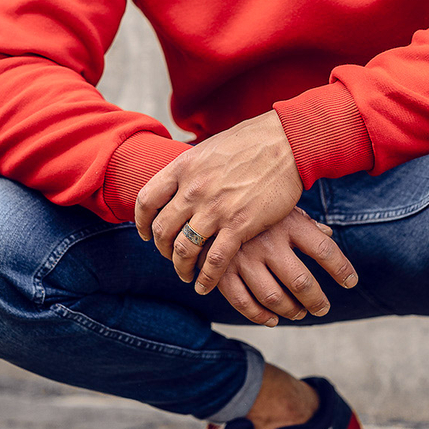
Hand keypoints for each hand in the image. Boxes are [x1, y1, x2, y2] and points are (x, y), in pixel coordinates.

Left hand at [134, 111, 303, 293]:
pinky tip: (204, 286)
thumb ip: (193, 168)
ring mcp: (215, 208)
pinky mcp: (239, 225)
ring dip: (181, 267)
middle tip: (170, 256)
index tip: (146, 233)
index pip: (146, 200)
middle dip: (162, 249)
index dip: (141, 221)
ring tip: (186, 274)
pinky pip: (214, 261)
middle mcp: (193, 189)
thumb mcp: (210, 148)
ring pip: (184, 249)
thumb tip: (182, 181)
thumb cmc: (253, 142)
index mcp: (183, 167)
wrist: (286, 142)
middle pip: (162, 229)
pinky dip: (206, 278)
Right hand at [218, 208, 358, 325]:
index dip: (342, 269)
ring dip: (291, 311)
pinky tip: (272, 319)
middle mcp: (268, 241)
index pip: (325, 250)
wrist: (206, 196)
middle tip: (323, 308)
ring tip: (300, 312)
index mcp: (288, 222)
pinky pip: (244, 303)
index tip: (350, 281)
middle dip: (317, 301)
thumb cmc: (252, 203)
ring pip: (274, 298)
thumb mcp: (280, 205)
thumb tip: (327, 232)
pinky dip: (260, 316)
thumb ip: (303, 222)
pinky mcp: (221, 271)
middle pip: (301, 282)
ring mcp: (243, 257)